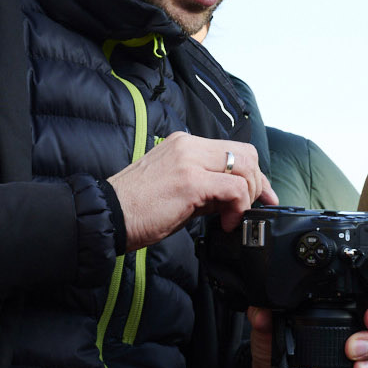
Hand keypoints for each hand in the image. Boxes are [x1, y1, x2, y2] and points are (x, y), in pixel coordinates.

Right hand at [108, 132, 275, 251]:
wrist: (107, 215)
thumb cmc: (135, 207)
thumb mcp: (174, 186)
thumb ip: (204, 185)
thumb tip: (232, 197)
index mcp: (183, 144)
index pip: (233, 149)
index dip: (253, 174)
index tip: (260, 196)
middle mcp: (188, 146)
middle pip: (246, 153)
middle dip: (257, 183)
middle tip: (251, 208)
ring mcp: (189, 162)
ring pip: (245, 167)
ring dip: (249, 196)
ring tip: (233, 217)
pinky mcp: (191, 182)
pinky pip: (234, 189)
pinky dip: (238, 207)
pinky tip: (226, 223)